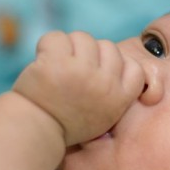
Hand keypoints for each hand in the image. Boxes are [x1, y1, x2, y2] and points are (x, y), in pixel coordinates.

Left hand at [13, 31, 144, 145]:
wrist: (34, 132)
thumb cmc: (66, 124)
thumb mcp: (104, 117)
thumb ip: (115, 93)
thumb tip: (119, 63)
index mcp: (119, 98)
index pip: (134, 67)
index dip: (117, 64)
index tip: (99, 72)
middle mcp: (104, 83)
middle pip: (108, 46)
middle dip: (90, 54)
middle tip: (72, 71)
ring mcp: (81, 71)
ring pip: (83, 38)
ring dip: (67, 48)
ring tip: (56, 68)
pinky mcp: (57, 62)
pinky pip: (57, 37)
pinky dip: (46, 46)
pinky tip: (42, 61)